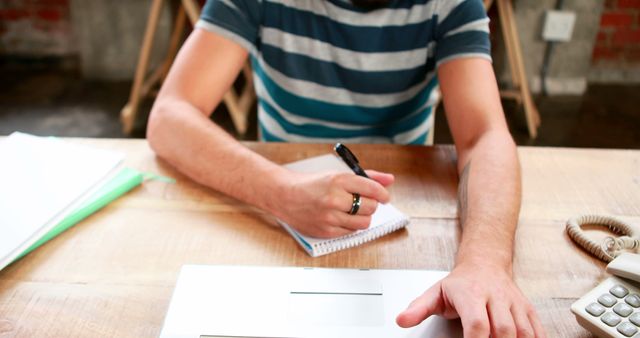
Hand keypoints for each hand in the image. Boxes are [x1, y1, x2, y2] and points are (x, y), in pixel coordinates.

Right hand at [273, 169, 393, 237]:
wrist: (284, 195)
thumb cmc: (312, 184)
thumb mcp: (338, 175)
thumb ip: (367, 177)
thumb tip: (390, 179)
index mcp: (338, 180)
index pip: (373, 189)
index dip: (383, 194)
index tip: (384, 196)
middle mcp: (334, 198)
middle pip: (371, 207)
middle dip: (371, 204)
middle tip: (361, 201)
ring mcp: (329, 217)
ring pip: (364, 222)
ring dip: (362, 217)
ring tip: (351, 210)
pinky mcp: (326, 231)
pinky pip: (351, 231)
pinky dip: (350, 225)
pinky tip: (341, 217)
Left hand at [396, 262, 545, 337]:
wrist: (484, 263)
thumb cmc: (460, 283)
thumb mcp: (435, 293)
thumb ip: (418, 308)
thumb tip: (401, 320)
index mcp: (471, 294)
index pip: (478, 323)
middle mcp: (495, 297)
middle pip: (504, 330)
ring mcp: (514, 303)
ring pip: (523, 330)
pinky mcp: (527, 308)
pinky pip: (537, 329)